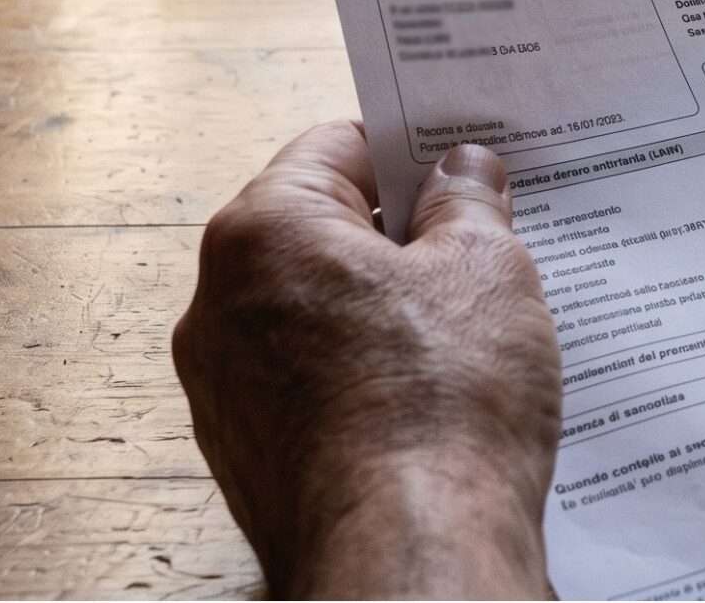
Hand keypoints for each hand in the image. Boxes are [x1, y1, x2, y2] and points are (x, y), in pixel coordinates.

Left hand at [173, 126, 561, 596]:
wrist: (411, 556)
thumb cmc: (444, 404)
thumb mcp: (486, 269)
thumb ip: (468, 202)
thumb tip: (460, 171)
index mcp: (263, 232)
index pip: (338, 148)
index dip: (411, 149)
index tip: (464, 163)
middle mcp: (218, 305)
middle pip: (320, 233)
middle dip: (401, 235)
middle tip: (482, 243)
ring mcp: (224, 390)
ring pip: (316, 315)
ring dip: (383, 311)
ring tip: (469, 331)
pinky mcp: (248, 459)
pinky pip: (311, 386)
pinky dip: (365, 378)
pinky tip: (433, 400)